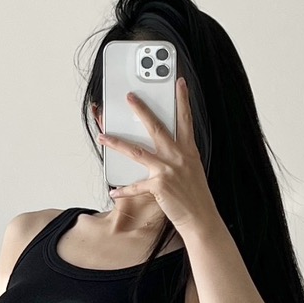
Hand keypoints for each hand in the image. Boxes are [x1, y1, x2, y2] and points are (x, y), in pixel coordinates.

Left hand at [100, 78, 218, 230]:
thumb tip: (164, 147)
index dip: (183, 100)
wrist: (200, 218)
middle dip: (142, 110)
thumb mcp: (192, 170)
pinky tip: (113, 191)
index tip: (180, 83)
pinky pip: (136, 186)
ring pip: (137, 151)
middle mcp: (179, 157)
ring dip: (117, 143)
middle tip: (130, 97)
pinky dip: (124, 190)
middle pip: (157, 128)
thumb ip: (179, 156)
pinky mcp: (159, 185)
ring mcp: (168, 170)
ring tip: (103, 136)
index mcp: (189, 151)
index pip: (186, 120)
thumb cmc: (195, 196)